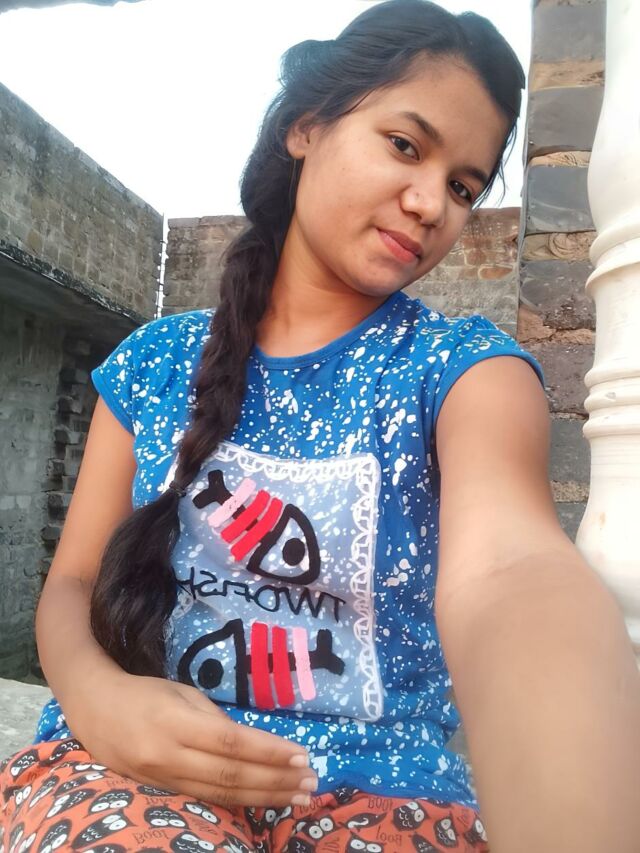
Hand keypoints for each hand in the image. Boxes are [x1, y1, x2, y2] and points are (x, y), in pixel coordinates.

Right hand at [72, 672, 317, 807]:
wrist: (93, 710)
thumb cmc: (143, 692)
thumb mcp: (180, 692)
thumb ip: (213, 717)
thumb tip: (251, 743)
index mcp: (175, 722)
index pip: (231, 742)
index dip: (268, 752)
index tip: (301, 754)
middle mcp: (169, 754)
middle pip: (231, 774)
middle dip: (275, 780)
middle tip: (311, 781)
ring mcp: (163, 778)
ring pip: (221, 794)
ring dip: (264, 796)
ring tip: (298, 795)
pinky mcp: (160, 792)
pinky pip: (206, 799)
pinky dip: (239, 802)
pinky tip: (264, 801)